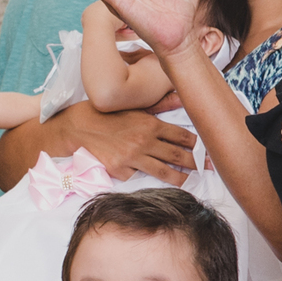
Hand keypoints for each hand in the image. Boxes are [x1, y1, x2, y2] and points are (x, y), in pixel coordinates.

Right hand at [0, 106, 198, 191]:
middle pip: (178, 155)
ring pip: (164, 171)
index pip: (181, 135)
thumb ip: (157, 105)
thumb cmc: (102, 114)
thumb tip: (178, 97)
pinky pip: (137, 177)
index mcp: (149, 124)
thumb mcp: (131, 106)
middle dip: (194, 163)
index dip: (196, 144)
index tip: (203, 149)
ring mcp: (132, 158)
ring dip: (180, 178)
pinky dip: (143, 178)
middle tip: (206, 167)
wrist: (74, 128)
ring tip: (189, 181)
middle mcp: (143, 141)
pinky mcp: (120, 171)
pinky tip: (152, 183)